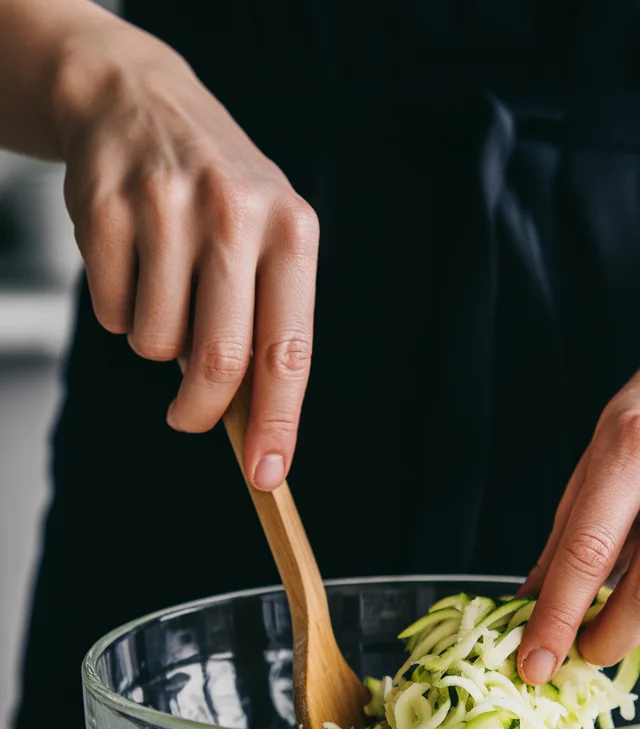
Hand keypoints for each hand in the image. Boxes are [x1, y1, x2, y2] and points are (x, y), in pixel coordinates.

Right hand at [57, 30, 317, 489]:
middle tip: (188, 419)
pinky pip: (110, 311)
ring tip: (165, 297)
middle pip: (219, 359)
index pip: (288, 351)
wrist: (139, 99)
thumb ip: (267, 324)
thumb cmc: (219, 195)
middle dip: (200, 410)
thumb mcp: (267, 240)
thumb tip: (256, 427)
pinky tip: (132, 268)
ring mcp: (166, 206)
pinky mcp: (105, 206)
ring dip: (156, 346)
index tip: (267, 476)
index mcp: (292, 232)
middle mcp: (236, 214)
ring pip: (156, 342)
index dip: (277, 423)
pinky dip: (120, 312)